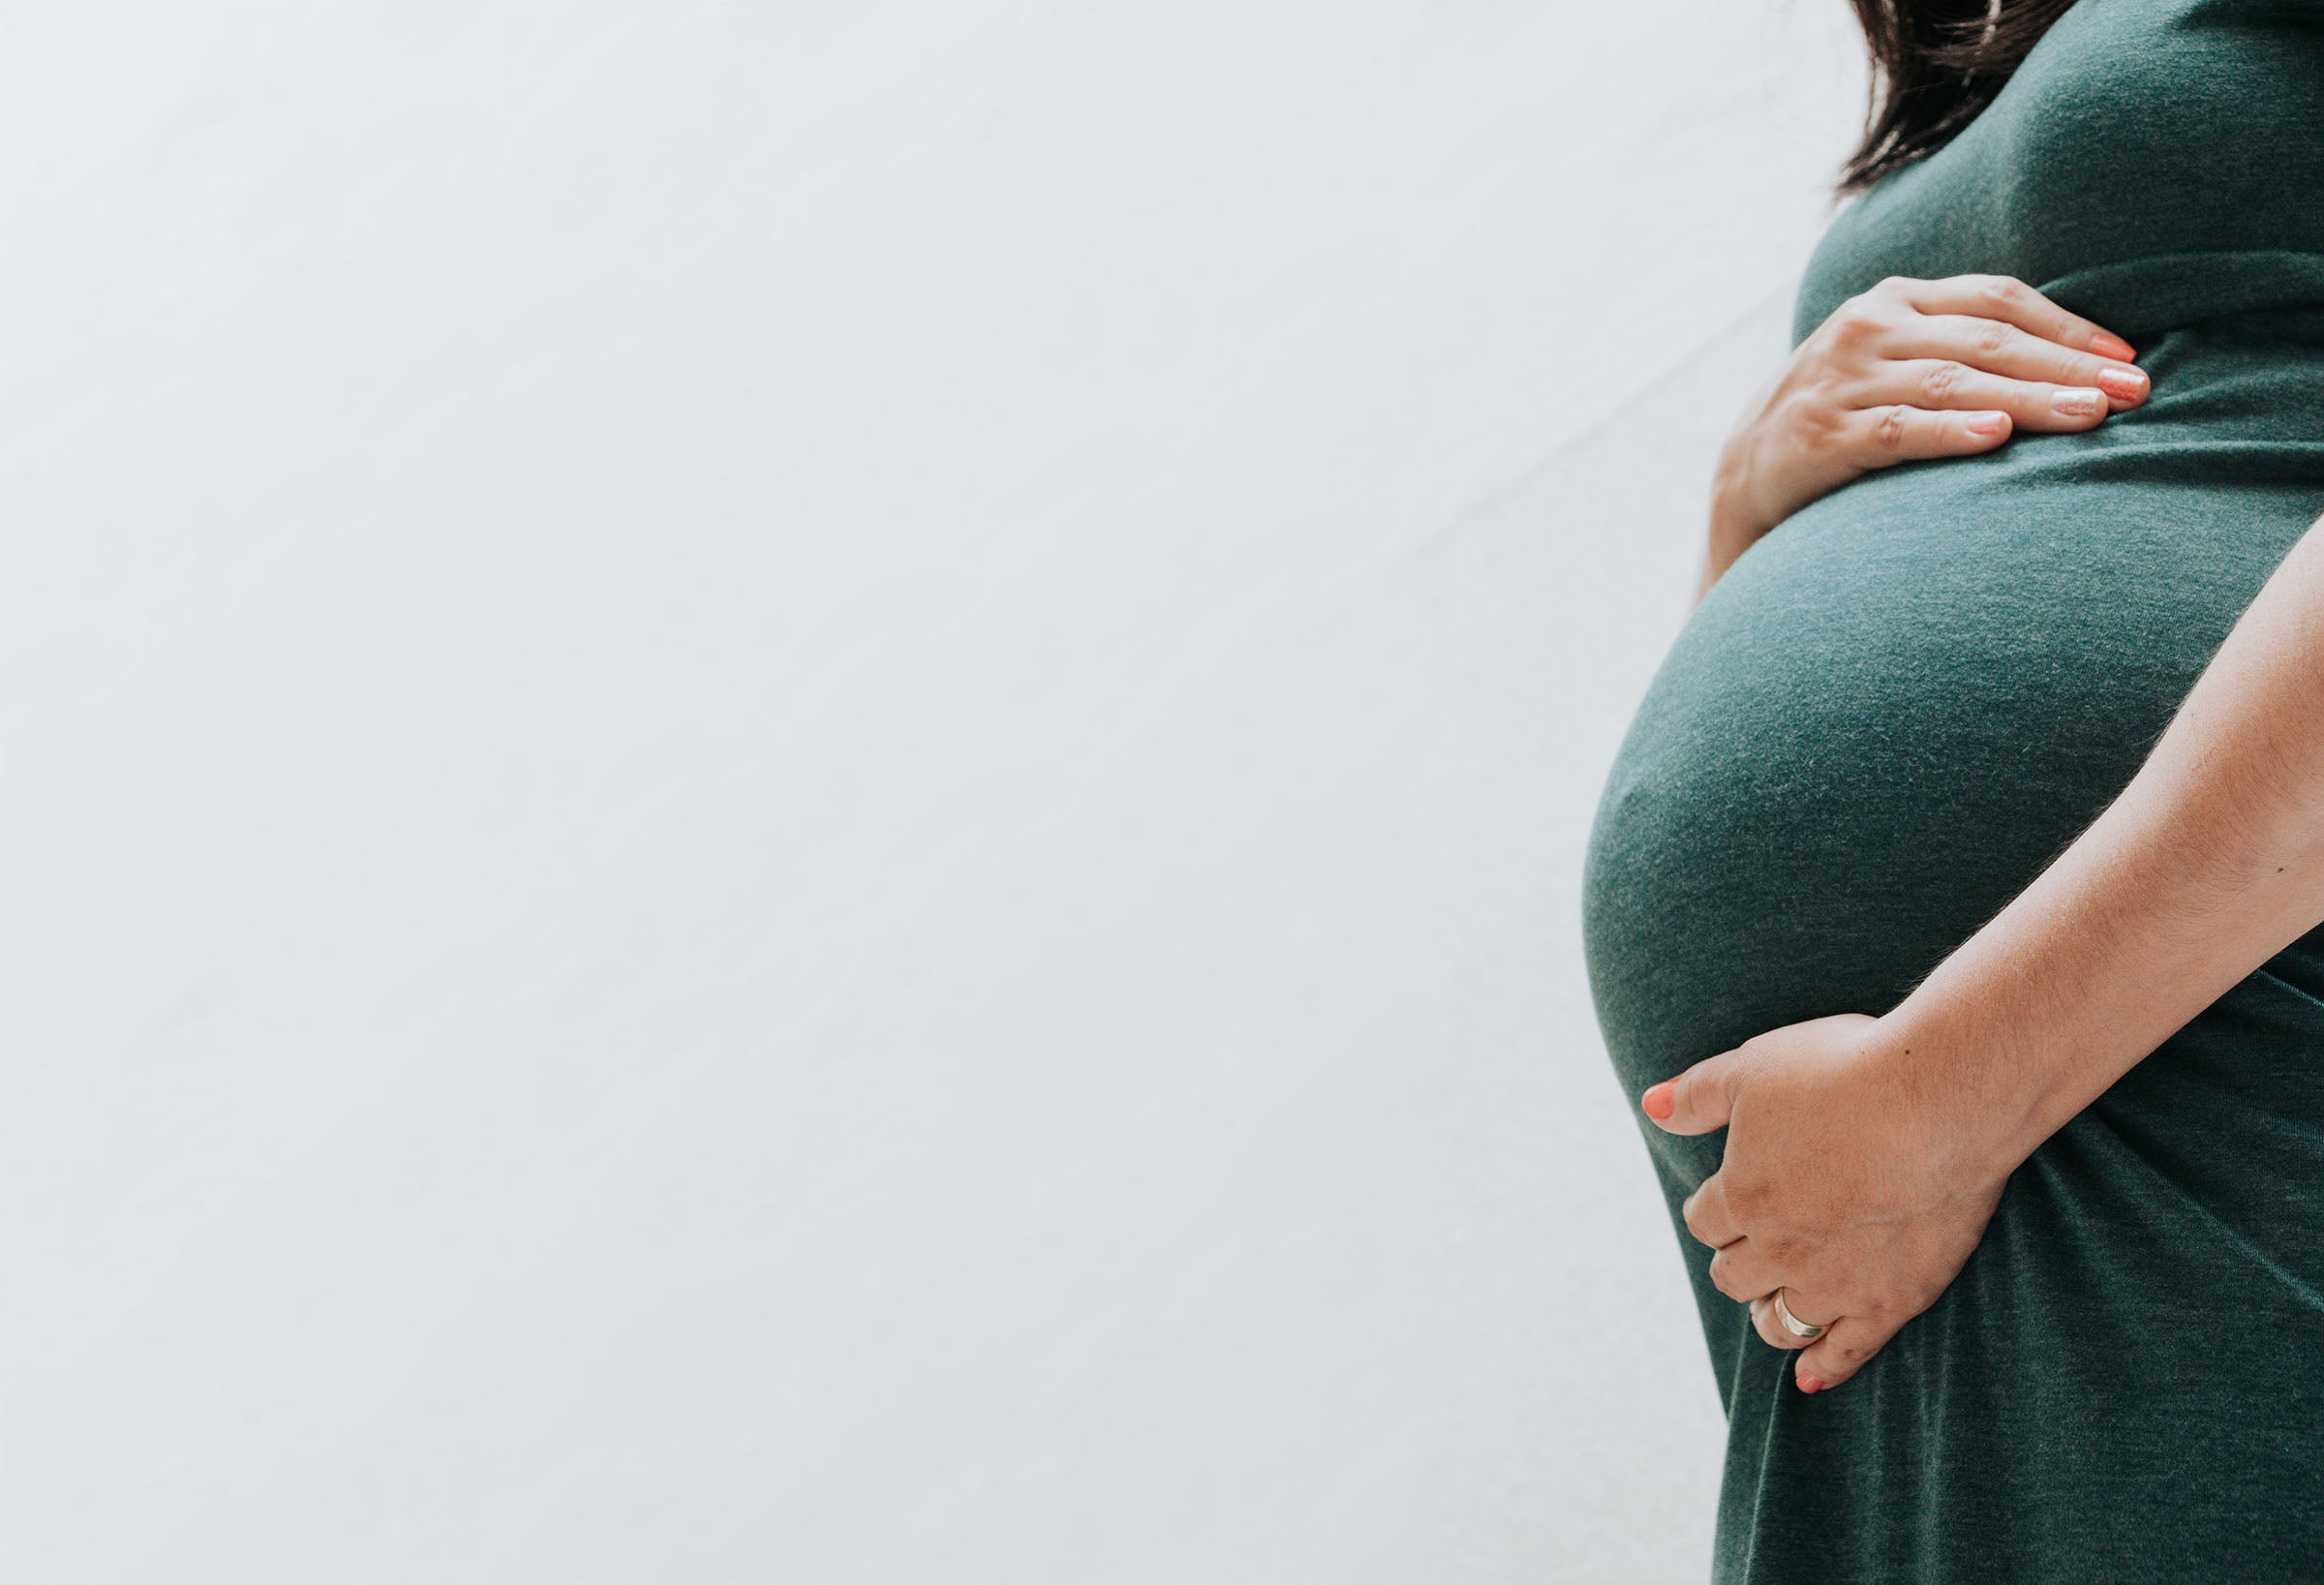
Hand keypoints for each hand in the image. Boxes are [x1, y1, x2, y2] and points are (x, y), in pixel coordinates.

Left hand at [1640, 1014, 2018, 1392]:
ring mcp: (1835, 1282)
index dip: (1712, 1210)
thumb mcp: (1752, 1068)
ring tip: (1772, 1307)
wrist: (1938, 1101)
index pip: (1705, 1221)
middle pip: (1736, 1275)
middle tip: (1751, 1249)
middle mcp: (1779, 1249)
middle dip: (1737, 1261)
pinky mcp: (1892, 1301)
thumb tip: (1651, 1106)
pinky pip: (1846, 1351)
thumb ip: (1697, 1095)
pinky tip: (1808, 1378)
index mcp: (1741, 1196)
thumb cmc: (1842, 1073)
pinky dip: (1822, 1368)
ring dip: (1770, 1314)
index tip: (1725, 1200)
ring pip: (1782, 1320)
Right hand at [1703, 274, 2147, 590]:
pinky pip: (1896, 430)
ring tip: (2088, 417)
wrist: (1745, 474)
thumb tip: (2075, 359)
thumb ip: (1959, 347)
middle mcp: (1866, 328)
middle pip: (1985, 340)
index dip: (2067, 326)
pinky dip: (1949, 432)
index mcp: (1894, 299)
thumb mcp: (1895, 362)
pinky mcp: (1819, 436)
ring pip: (1951, 384)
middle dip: (2066, 366)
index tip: (2127, 359)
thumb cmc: (1847, 417)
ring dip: (2028, 400)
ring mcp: (1840, 380)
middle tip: (2132, 392)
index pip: (1996, 300)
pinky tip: (1997, 438)